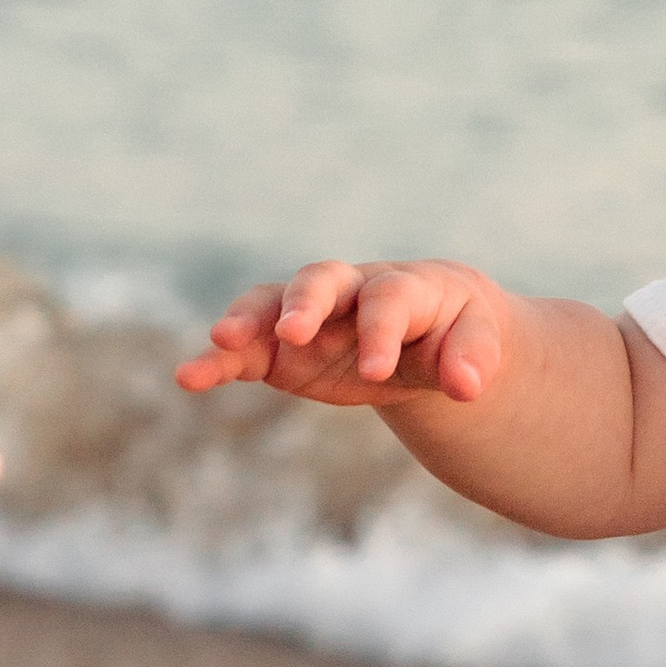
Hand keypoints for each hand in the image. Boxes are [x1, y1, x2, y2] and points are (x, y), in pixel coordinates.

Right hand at [176, 257, 513, 407]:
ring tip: (222, 341)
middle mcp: (349, 290)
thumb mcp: (477, 340)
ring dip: (247, 319)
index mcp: (404, 286)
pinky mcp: (281, 348)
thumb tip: (470, 386)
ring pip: (271, 304)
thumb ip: (473, 358)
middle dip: (306, 303)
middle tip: (294, 332)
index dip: (381, 330)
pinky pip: (245, 351)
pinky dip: (217, 362)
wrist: (430, 330)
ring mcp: (309, 315)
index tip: (377, 370)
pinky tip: (188, 379)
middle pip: (322, 280)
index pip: (389, 299)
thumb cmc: (455, 330)